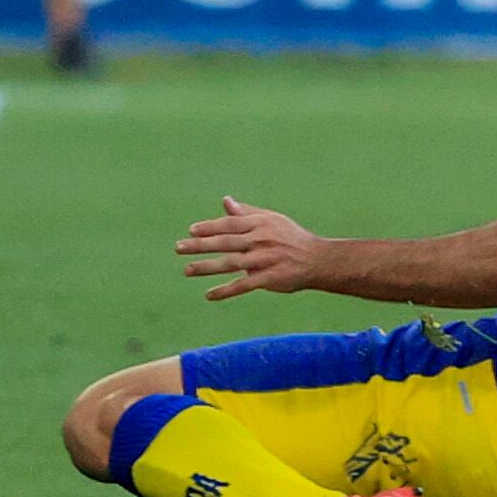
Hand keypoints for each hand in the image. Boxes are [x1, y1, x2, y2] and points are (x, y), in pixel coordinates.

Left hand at [176, 196, 323, 299]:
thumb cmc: (291, 238)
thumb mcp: (272, 220)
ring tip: (187, 270)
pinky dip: (225, 291)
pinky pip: (243, 285)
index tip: (191, 230)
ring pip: (231, 263)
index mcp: (262, 223)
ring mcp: (266, 259)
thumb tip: (226, 201)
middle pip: (226, 242)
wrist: (318, 259)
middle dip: (200, 245)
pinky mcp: (270, 278)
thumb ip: (247, 213)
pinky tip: (209, 295)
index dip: (210, 227)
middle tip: (179, 248)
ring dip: (207, 267)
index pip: (230, 224)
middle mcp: (262, 240)